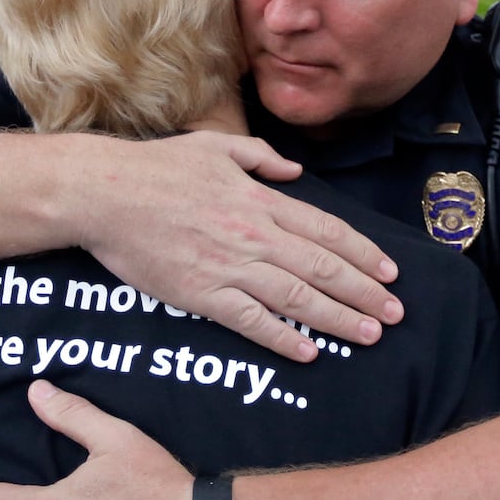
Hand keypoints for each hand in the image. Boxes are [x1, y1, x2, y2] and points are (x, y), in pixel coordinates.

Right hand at [71, 130, 401, 362]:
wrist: (105, 195)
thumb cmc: (156, 167)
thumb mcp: (215, 146)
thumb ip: (260, 157)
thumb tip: (295, 171)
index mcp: (259, 199)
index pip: (325, 231)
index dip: (362, 254)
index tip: (389, 272)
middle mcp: (253, 234)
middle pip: (322, 268)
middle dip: (364, 293)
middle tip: (395, 315)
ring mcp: (229, 266)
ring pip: (297, 298)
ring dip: (338, 319)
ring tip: (369, 335)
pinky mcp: (201, 294)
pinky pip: (251, 321)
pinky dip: (283, 338)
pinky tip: (309, 353)